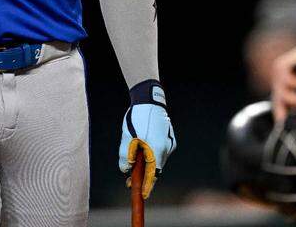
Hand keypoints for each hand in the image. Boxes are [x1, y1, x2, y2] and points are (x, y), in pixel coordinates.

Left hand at [118, 80, 176, 198]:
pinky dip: (151, 155)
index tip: (143, 195)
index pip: (153, 175)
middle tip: (129, 181)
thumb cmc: (137, 118)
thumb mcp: (126, 138)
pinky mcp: (169, 138)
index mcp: (156, 150)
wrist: (150, 99)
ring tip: (132, 163)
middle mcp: (166, 148)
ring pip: (157, 160)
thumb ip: (126, 156)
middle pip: (155, 169)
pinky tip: (141, 149)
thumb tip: (126, 170)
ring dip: (146, 164)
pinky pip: (159, 151)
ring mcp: (170, 143)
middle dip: (143, 176)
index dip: (147, 187)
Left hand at [271, 40, 295, 123]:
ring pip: (283, 95)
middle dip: (286, 112)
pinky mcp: (283, 66)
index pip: (279, 103)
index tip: (285, 128)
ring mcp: (278, 72)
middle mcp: (278, 78)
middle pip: (278, 102)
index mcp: (284, 83)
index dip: (282, 115)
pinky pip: (290, 83)